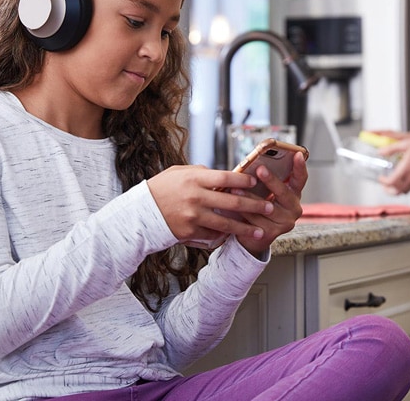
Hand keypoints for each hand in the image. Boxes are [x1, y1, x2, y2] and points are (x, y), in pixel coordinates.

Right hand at [147, 165, 276, 247]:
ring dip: (245, 228)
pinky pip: (212, 235)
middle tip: (269, 207)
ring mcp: (193, 217)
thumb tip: (222, 176)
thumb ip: (201, 172)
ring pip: (226, 223)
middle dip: (253, 205)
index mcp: (194, 179)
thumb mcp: (179, 173)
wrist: (140, 213)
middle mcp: (196, 197)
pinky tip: (235, 237)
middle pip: (232, 202)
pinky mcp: (189, 232)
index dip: (244, 181)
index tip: (256, 183)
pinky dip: (224, 236)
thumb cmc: (161, 188)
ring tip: (260, 231)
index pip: (226, 178)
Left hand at [234, 151, 307, 255]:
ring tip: (235, 188)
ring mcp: (285, 222)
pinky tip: (234, 207)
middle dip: (271, 180)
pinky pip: (257, 220)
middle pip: (284, 193)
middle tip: (260, 169)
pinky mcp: (273, 233)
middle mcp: (294, 208)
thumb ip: (265, 180)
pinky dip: (244, 212)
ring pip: (267, 207)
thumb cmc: (258, 207)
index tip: (298, 154)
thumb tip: (254, 163)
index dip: (300, 167)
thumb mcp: (264, 192)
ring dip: (250, 197)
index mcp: (294, 195)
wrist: (253, 235)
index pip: (301, 179)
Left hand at [377, 135, 409, 194]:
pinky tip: (403, 181)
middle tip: (383, 185)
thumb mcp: (405, 144)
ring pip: (403, 192)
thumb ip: (391, 149)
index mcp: (405, 170)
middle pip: (396, 192)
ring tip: (392, 184)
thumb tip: (380, 152)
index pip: (390, 182)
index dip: (383, 182)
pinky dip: (404, 188)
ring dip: (395, 190)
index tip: (380, 177)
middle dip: (387, 190)